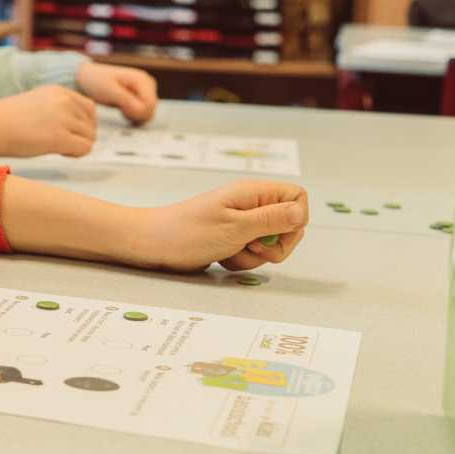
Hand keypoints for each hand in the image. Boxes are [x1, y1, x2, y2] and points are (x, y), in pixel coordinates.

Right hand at [0, 85, 97, 157]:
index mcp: (58, 91)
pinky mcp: (60, 137)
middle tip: (66, 143)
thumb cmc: (4, 119)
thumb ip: (56, 108)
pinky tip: (61, 153)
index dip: (83, 123)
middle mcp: (64, 101)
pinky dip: (76, 154)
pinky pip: (85, 148)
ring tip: (60, 149)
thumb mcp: (36, 102)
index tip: (71, 132)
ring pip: (90, 137)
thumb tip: (73, 125)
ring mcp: (63, 119)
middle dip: (82, 135)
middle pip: (91, 123)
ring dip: (79, 145)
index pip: (89, 107)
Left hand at [75, 62, 158, 124]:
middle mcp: (147, 83)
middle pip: (150, 109)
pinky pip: (143, 112)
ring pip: (148, 112)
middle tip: (119, 108)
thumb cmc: (96, 82)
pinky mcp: (141, 96)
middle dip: (135, 114)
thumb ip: (127, 101)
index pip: (150, 105)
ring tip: (120, 107)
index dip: (136, 112)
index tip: (122, 109)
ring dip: (134, 115)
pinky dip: (134, 115)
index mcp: (142, 80)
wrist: (87, 77)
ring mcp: (145, 89)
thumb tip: (142, 111)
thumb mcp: (110, 92)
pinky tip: (123, 110)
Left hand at [137, 181, 308, 272]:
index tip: (276, 234)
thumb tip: (301, 211)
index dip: (296, 219)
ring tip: (230, 252)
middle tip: (251, 247)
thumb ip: (271, 220)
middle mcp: (251, 204)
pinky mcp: (233, 238)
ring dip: (256, 256)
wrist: (153, 244)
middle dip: (276, 244)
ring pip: (272, 243)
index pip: (297, 197)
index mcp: (253, 193)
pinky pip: (253, 253)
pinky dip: (242, 260)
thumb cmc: (189, 233)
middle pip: (289, 225)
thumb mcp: (235, 228)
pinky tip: (223, 257)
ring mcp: (242, 222)